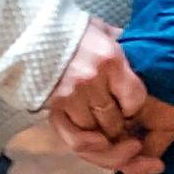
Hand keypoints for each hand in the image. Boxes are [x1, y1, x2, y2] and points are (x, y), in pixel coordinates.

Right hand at [47, 27, 173, 173]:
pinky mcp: (54, 107)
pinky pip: (75, 138)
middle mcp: (91, 80)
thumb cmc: (72, 30)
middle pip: (116, 120)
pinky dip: (87, 144)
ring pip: (97, 132)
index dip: (135, 108)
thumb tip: (142, 53)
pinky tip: (94, 141)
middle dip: (121, 127)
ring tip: (106, 131)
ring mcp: (71, 95)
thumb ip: (122, 44)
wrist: (30, 29)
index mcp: (110, 60)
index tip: (131, 106)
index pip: (135, 100)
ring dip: (103, 136)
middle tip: (121, 125)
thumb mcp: (103, 30)